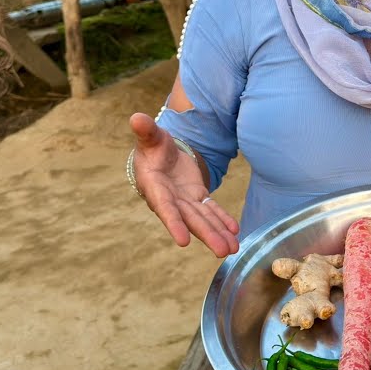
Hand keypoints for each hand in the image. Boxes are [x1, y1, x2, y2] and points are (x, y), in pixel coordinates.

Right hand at [129, 112, 239, 256]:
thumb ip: (145, 131)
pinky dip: (222, 220)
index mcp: (155, 187)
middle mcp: (170, 199)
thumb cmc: (151, 146)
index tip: (183, 241)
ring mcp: (185, 200)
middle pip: (190, 219)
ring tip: (233, 248)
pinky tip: (235, 231)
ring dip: (218, 233)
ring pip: (203, 219)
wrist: (160, 154)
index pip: (165, 208)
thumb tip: (136, 117)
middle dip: (207, 234)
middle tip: (222, 252)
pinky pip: (211, 210)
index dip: (174, 223)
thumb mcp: (150, 137)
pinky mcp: (197, 197)